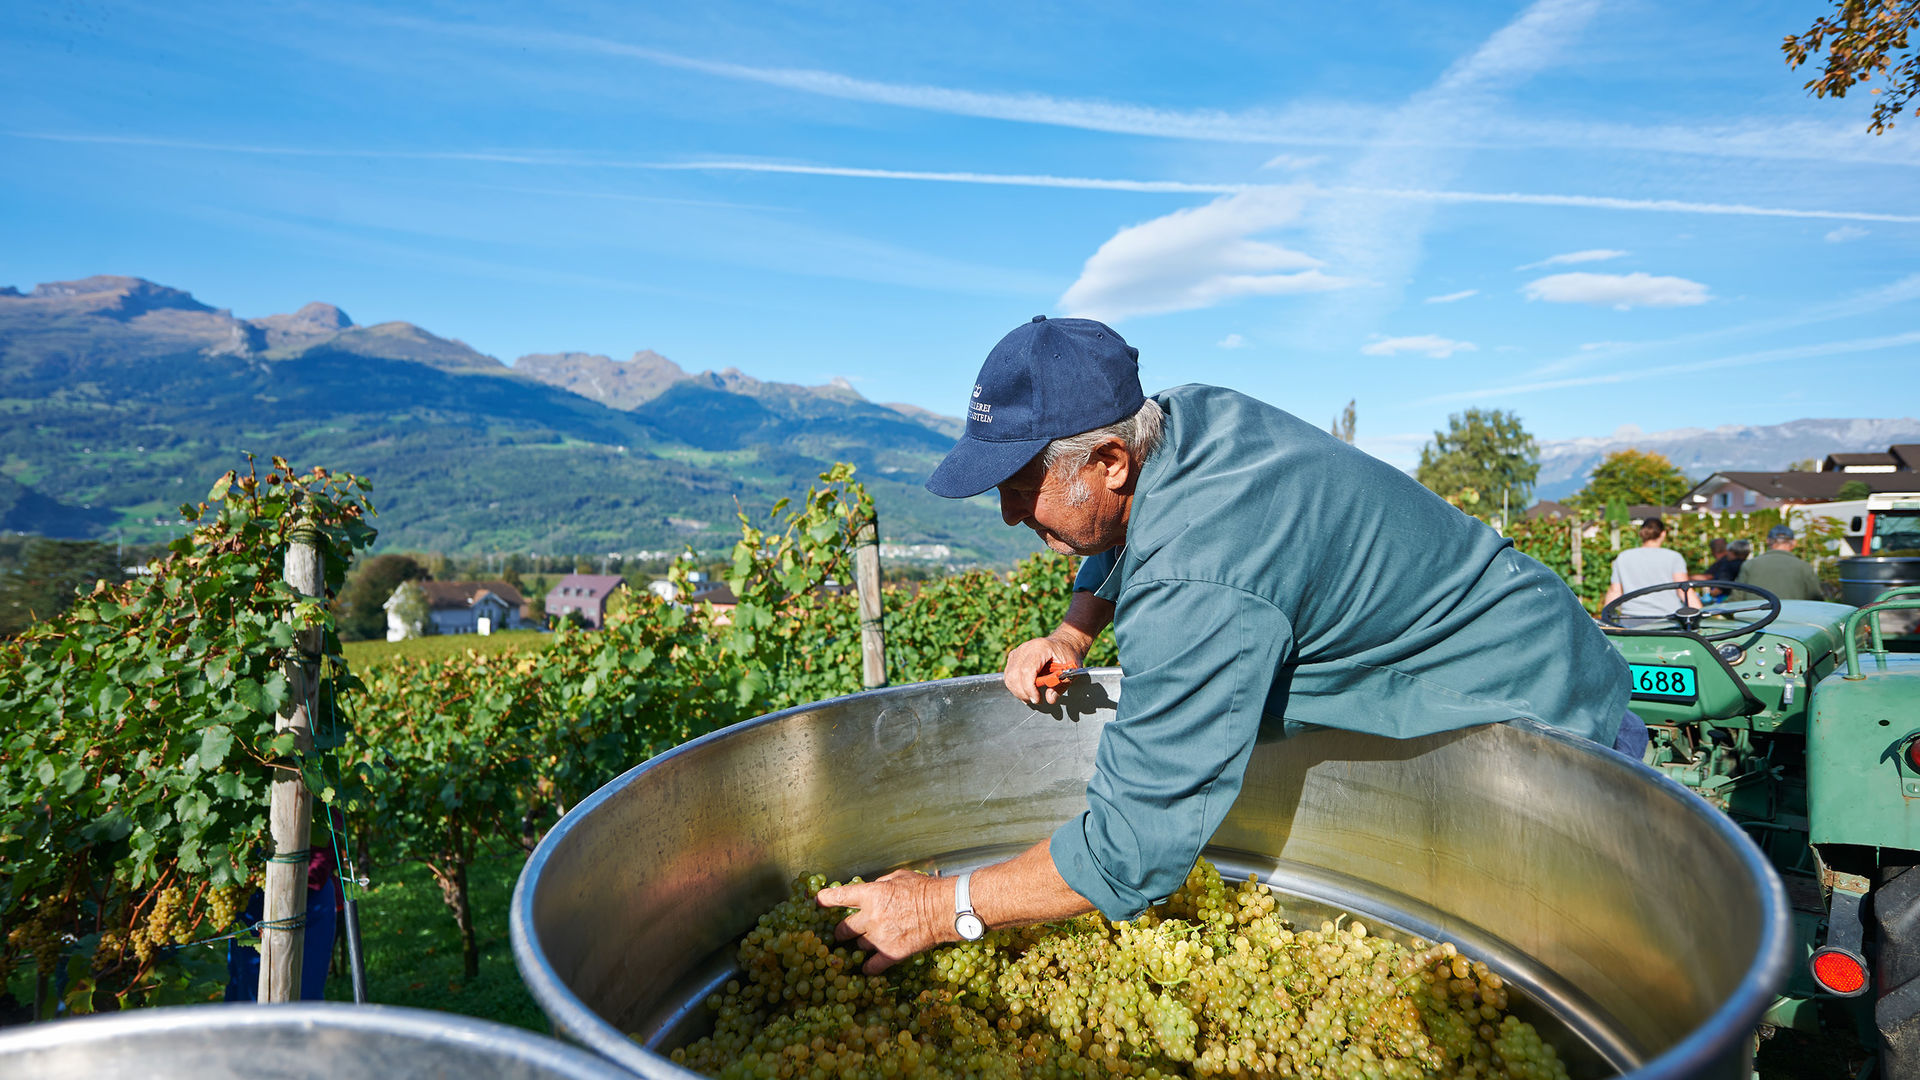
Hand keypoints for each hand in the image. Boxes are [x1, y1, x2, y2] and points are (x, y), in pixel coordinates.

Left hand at [816, 869, 952, 973]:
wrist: (944, 910)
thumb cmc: (924, 889)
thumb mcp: (899, 877)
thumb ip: (880, 885)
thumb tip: (871, 889)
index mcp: (871, 895)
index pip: (840, 897)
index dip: (826, 899)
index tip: (818, 902)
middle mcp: (871, 917)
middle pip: (843, 929)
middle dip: (840, 932)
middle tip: (841, 934)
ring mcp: (879, 937)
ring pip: (859, 946)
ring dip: (861, 944)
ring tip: (868, 943)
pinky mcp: (891, 954)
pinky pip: (872, 966)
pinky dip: (868, 967)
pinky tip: (868, 967)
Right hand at [1004, 631, 1089, 705]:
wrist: (1062, 643)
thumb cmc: (1067, 655)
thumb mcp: (1071, 669)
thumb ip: (1061, 685)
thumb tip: (1050, 698)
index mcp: (1041, 648)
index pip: (1027, 670)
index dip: (1029, 688)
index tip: (1037, 699)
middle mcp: (1026, 648)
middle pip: (1014, 675)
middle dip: (1023, 693)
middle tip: (1036, 700)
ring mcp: (1018, 651)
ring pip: (1009, 677)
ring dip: (1018, 691)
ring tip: (1031, 696)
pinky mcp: (1013, 656)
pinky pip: (1008, 675)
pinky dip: (1015, 686)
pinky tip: (1026, 689)